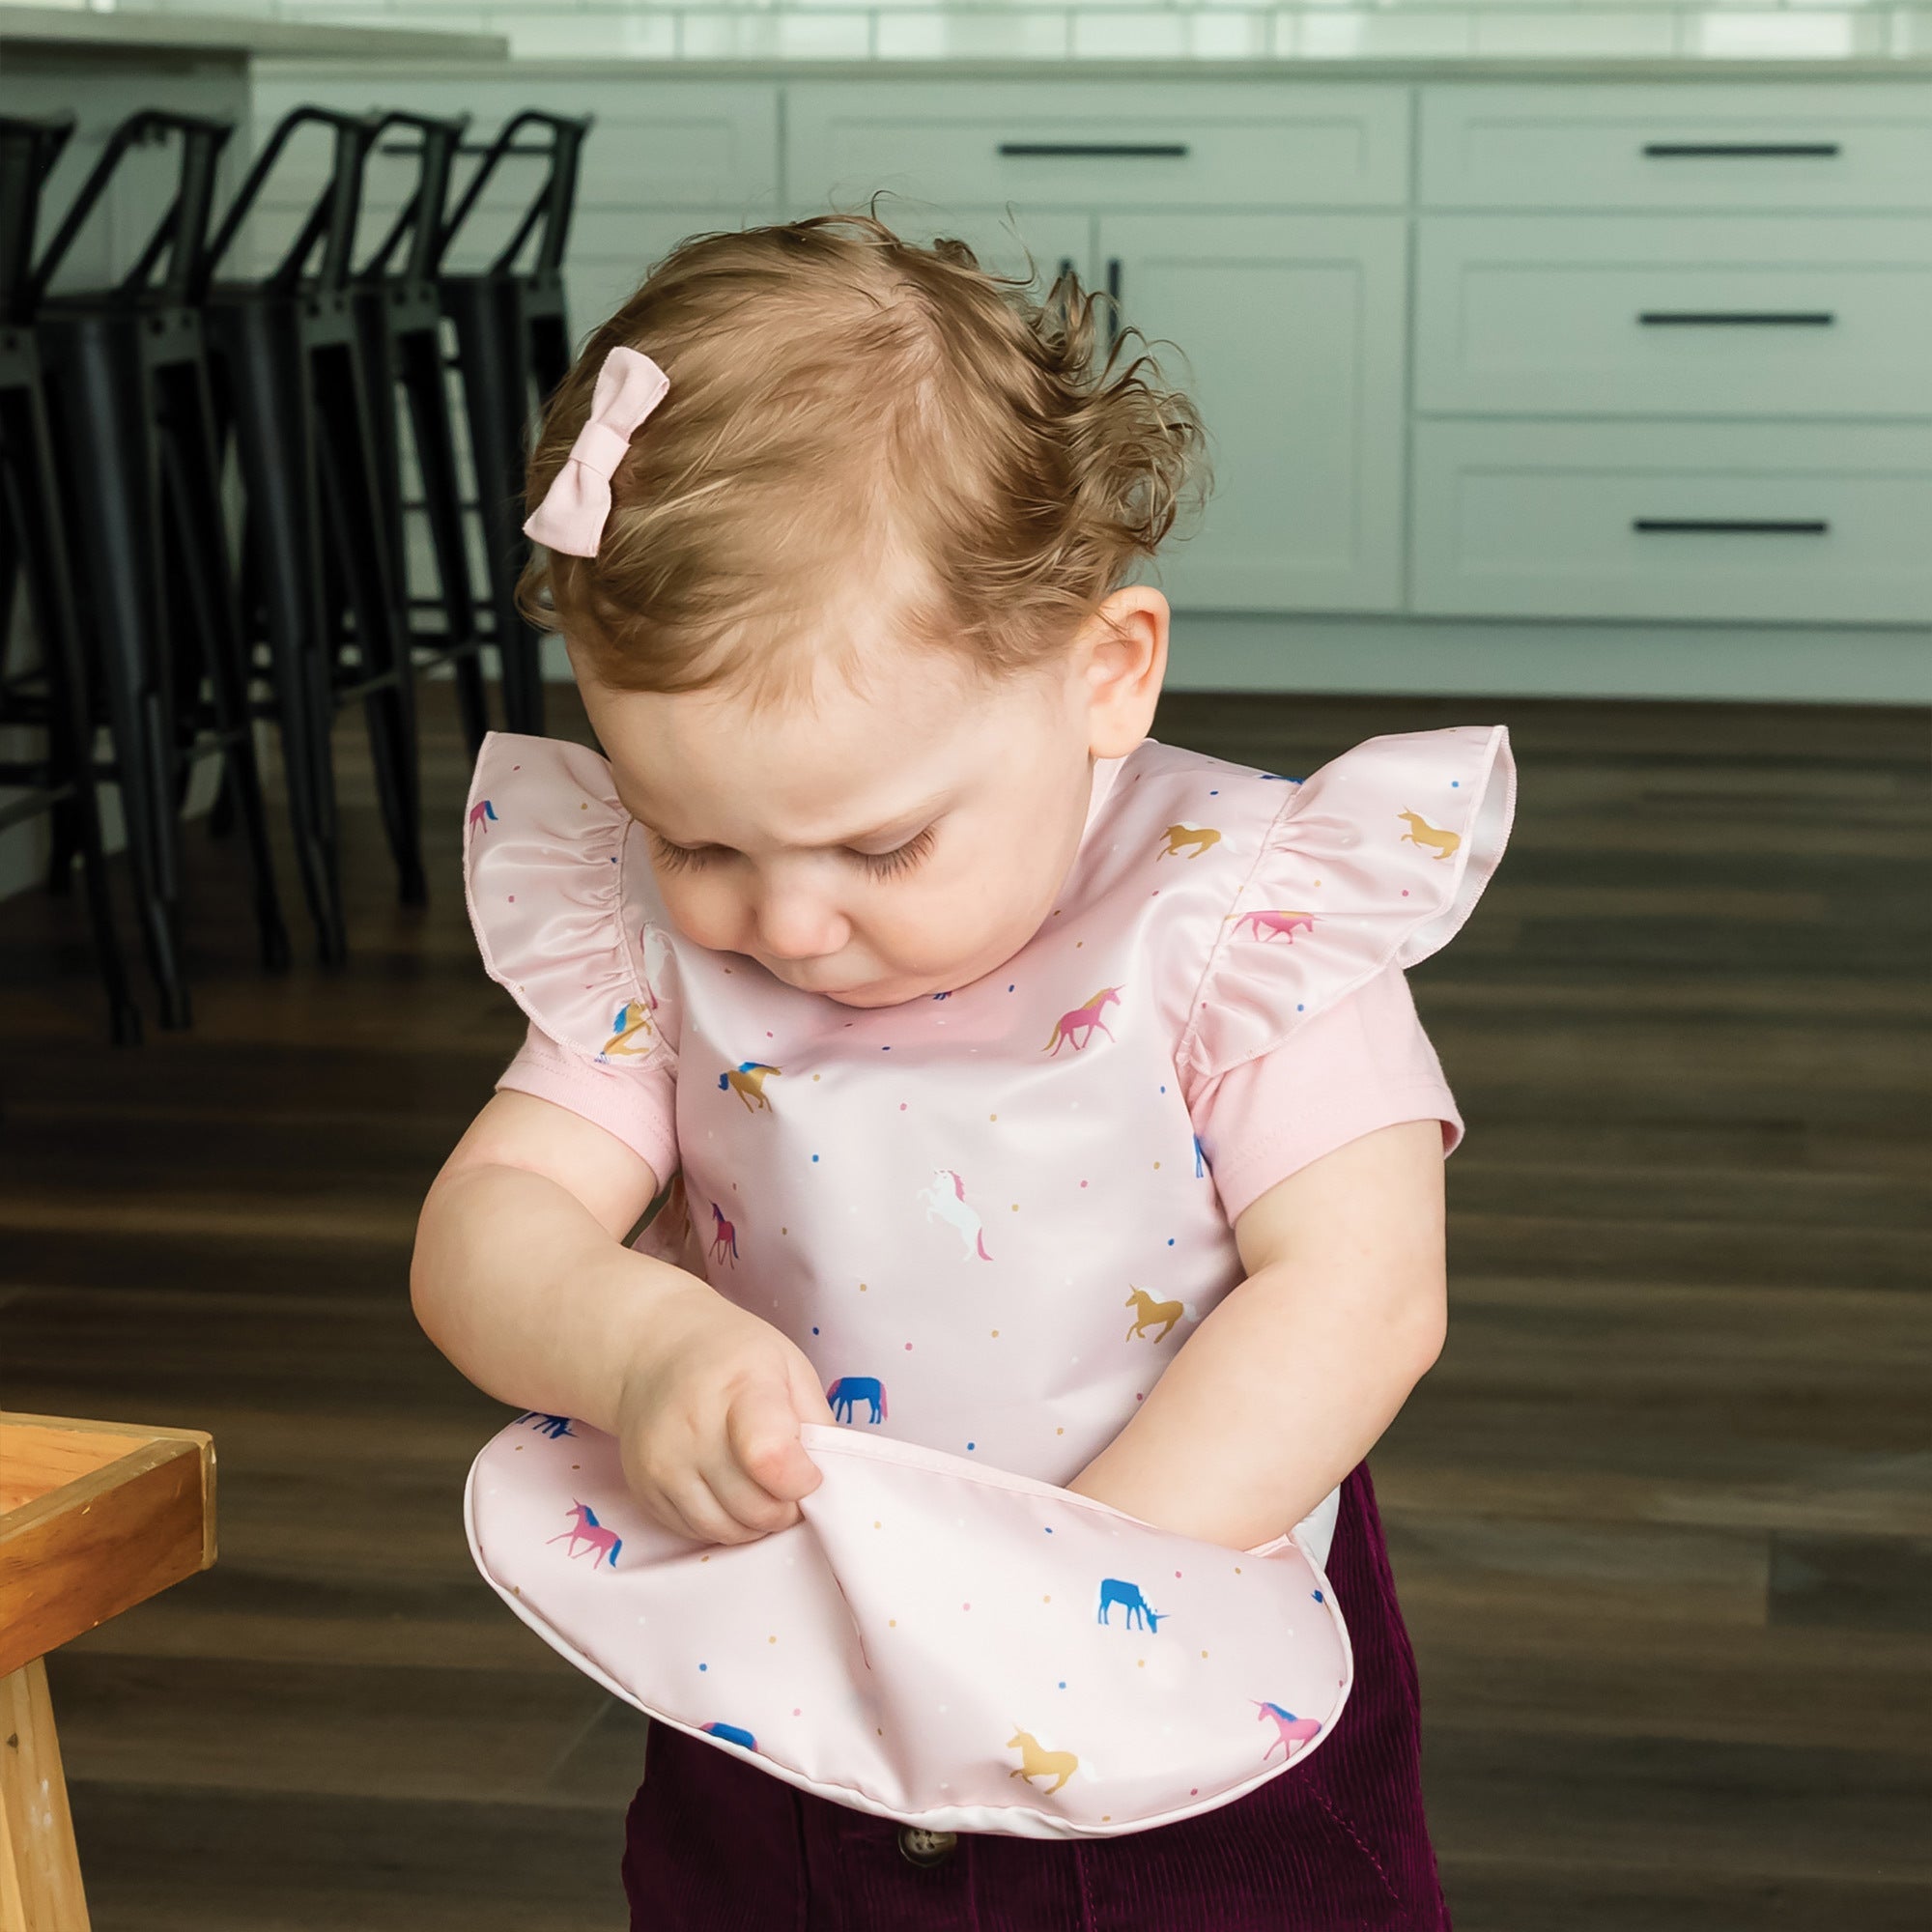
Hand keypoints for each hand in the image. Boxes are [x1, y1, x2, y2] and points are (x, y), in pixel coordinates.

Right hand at [612, 1280, 833, 1545]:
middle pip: (755, 1506)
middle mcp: (692, 1429)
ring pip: (726, 1529)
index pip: (769, 1457)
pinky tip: (729, 1491)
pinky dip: (724, 1522)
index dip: (801, 1480)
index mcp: (739, 1388)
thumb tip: (835, 1479)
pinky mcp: (644, 1490)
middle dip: (787, 1507)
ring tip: (762, 1488)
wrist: (655, 1353)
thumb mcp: (789, 1367)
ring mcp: (662, 1464)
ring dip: (756, 1522)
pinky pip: (696, 1531)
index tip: (811, 1471)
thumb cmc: (734, 1357)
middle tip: (791, 1483)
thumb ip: (817, 1422)